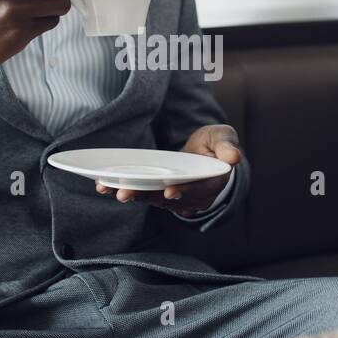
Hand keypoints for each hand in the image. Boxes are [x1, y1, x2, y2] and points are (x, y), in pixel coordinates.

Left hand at [95, 124, 241, 216]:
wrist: (205, 155)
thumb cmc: (214, 144)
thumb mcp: (223, 138)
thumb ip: (226, 146)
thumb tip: (233, 157)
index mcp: (211, 183)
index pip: (197, 190)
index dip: (183, 191)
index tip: (169, 192)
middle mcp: (192, 197)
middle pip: (167, 199)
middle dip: (145, 196)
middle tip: (124, 193)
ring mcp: (175, 199)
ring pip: (151, 199)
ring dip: (130, 195)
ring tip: (109, 189)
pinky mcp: (160, 195)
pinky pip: (143, 195)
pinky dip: (125, 190)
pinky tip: (103, 186)